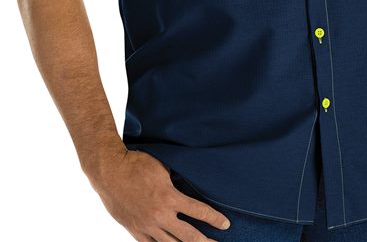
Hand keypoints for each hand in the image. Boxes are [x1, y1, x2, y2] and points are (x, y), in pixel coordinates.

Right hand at [87, 146, 230, 241]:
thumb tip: (189, 180)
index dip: (214, 219)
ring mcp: (147, 226)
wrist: (110, 171)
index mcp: (169, 197)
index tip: (226, 224)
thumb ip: (176, 178)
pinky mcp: (135, 231)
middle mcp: (160, 216)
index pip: (199, 211)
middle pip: (189, 236)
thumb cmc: (137, 164)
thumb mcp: (163, 167)